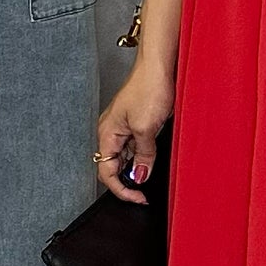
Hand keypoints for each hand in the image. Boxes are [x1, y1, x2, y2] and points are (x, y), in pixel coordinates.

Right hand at [95, 64, 173, 204]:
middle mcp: (111, 132)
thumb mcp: (147, 128)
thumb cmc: (148, 88)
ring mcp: (123, 127)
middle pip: (114, 167)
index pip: (106, 172)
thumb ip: (143, 155)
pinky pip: (135, 146)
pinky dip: (144, 156)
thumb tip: (139, 176)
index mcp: (107, 134)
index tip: (139, 197)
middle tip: (146, 191)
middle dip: (129, 180)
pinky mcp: (135, 122)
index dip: (122, 189)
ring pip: (126, 157)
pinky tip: (154, 157)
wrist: (159, 67)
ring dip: (138, 168)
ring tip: (152, 171)